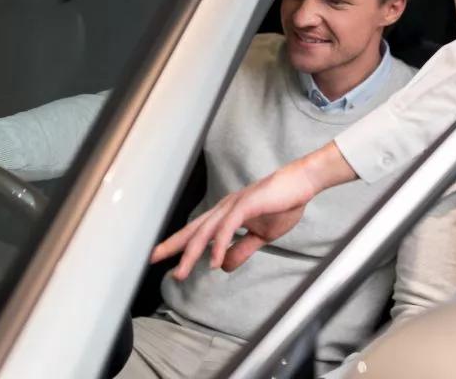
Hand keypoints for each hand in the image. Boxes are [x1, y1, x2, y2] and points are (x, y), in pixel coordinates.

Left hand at [150, 142, 356, 276]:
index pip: (197, 232)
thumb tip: (224, 266)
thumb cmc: (284, 204)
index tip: (161, 257)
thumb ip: (242, 249)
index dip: (178, 244)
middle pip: (194, 230)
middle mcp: (225, 208)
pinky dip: (219, 245)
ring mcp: (234, 205)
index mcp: (227, 215)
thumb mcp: (262, 236)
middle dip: (173, 246)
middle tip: (153, 259)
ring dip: (192, 253)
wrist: (302, 184)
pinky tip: (215, 261)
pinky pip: (228, 227)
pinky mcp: (246, 204)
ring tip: (181, 272)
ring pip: (206, 231)